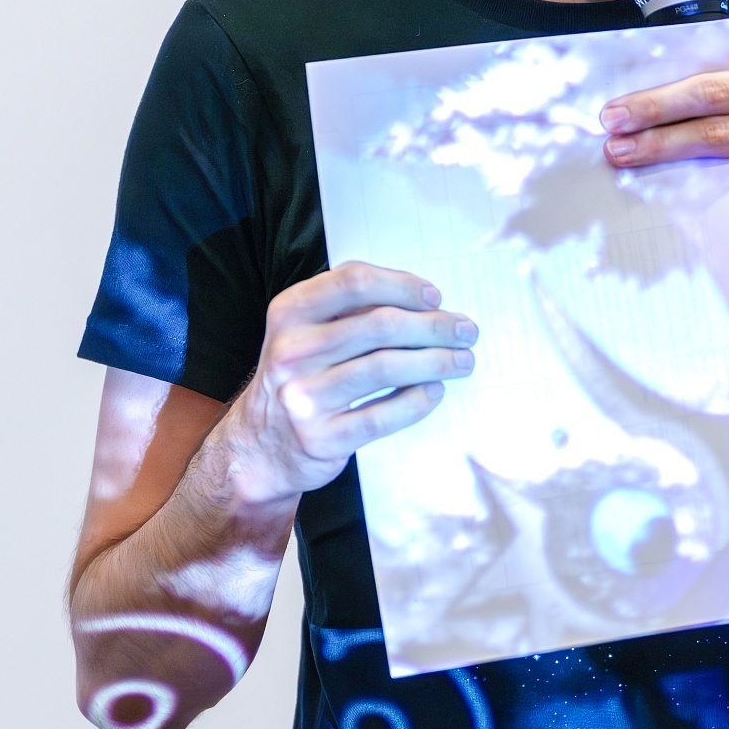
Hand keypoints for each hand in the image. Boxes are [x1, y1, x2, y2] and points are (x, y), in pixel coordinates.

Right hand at [215, 263, 477, 507]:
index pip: (354, 282)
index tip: (436, 298)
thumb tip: (426, 303)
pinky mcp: (323, 438)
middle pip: (380, 326)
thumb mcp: (305, 333)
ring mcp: (304, 397)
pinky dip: (418, 401)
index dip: (403, 285)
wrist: (262, 446)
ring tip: (463, 361)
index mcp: (289, 313)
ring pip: (387, 369)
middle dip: (434, 326)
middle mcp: (292, 352)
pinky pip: (384, 416)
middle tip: (466, 331)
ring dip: (437, 362)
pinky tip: (436, 391)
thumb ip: (350, 311)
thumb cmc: (300, 378)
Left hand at [600, 41, 728, 282]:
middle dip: (655, 109)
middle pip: (714, 95)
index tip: (614, 103)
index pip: (710, 64)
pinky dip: (689, 183)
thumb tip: (628, 98)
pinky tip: (658, 187)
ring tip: (623, 154)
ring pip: (719, 135)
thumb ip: (700, 91)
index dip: (659, 82)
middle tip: (612, 125)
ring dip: (663, 146)